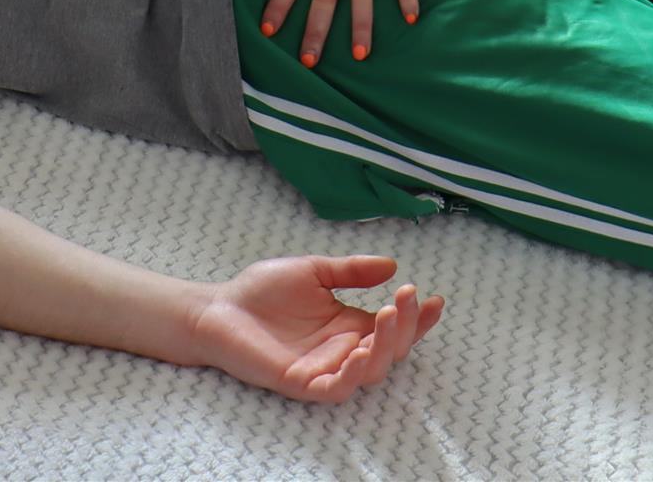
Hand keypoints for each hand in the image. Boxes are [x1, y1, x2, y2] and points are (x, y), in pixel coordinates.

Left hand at [188, 255, 444, 403]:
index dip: (416, 317)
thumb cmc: (261, 291)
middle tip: (406, 299)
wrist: (218, 307)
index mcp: (348, 325)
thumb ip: (350, 271)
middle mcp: (342, 349)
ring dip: (384, 348)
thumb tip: (391, 265)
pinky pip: (335, 387)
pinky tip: (359, 350)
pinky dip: (352, 374)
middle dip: (405, 326)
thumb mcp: (312, 270)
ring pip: (369, 372)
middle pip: (389, 350)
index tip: (434, 297)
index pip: (392, 326)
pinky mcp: (301, 383)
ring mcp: (323, 368)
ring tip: (385, 316)